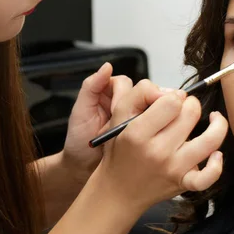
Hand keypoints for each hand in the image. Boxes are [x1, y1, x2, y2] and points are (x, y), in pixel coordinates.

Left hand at [62, 63, 146, 185]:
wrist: (83, 167)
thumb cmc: (79, 140)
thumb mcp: (80, 112)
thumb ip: (90, 86)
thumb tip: (106, 66)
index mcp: (108, 93)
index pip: (124, 82)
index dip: (125, 93)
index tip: (120, 106)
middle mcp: (124, 103)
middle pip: (141, 92)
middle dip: (136, 106)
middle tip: (125, 123)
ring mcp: (136, 117)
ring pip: (150, 106)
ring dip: (144, 117)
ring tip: (132, 131)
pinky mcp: (144, 130)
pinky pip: (154, 121)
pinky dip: (152, 125)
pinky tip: (146, 133)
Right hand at [94, 79, 228, 212]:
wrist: (119, 190)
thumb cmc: (122, 151)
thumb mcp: (118, 115)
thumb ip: (141, 92)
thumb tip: (170, 92)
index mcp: (138, 133)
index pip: (172, 102)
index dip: (174, 95)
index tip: (170, 101)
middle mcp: (157, 151)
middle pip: (192, 114)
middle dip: (191, 105)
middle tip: (183, 111)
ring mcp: (173, 169)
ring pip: (210, 140)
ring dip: (217, 124)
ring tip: (213, 119)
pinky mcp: (184, 183)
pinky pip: (209, 176)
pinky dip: (217, 164)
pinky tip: (215, 153)